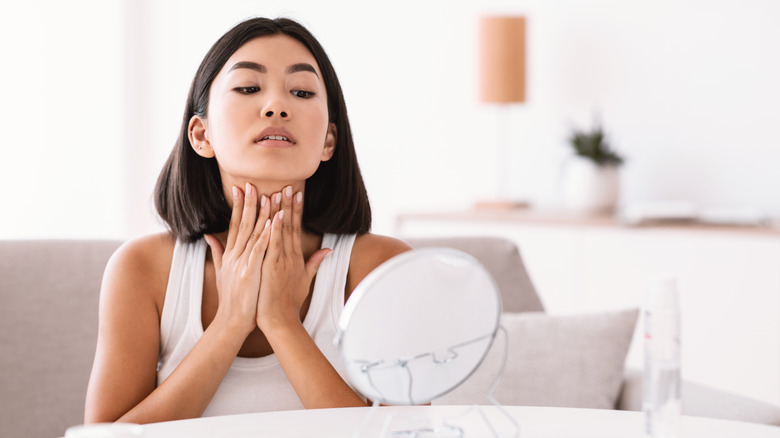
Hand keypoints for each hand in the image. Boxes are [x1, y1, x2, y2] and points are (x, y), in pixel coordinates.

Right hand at [204, 183, 271, 335]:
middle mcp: (235, 255)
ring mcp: (242, 262)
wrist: (232, 320)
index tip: (242, 188)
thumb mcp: (221, 272)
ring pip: (253, 232)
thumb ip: (216, 252)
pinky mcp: (251, 271)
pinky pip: (260, 248)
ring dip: (262, 213)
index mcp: (230, 254)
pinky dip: (267, 233)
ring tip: (268, 195)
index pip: (235, 224)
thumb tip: (208, 235)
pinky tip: (273, 221)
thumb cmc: (232, 298)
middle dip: (249, 203)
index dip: (238, 206)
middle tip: (253, 183)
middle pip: (243, 223)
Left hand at [256, 186, 330, 331]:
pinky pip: (273, 244)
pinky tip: (274, 216)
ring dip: (280, 211)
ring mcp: (280, 261)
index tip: (296, 193)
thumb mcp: (305, 281)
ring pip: (281, 231)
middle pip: (290, 225)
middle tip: (289, 184)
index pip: (295, 228)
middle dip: (289, 204)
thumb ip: (314, 263)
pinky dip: (274, 230)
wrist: (280, 320)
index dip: (296, 210)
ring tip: (278, 192)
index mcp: (295, 258)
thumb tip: (328, 250)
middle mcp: (289, 256)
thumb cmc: (289, 303)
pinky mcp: (271, 267)